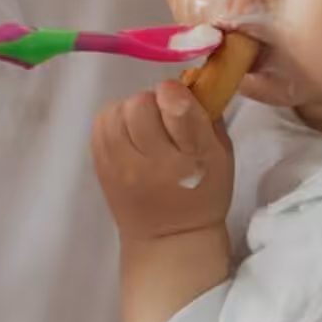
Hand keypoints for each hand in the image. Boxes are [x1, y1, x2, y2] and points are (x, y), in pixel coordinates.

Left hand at [91, 80, 232, 240]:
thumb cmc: (202, 193)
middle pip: (139, 104)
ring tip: (143, 128)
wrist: (168, 238)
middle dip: (153, 104)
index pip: (174, 107)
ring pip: (116, 111)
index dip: (176, 95)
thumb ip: (206, 117)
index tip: (180, 102)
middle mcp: (150, 163)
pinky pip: (100, 125)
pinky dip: (114, 121)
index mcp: (190, 159)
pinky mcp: (100, 168)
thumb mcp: (221, 156)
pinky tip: (127, 135)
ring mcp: (119, 167)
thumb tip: (186, 82)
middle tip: (163, 121)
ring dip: (130, 111)